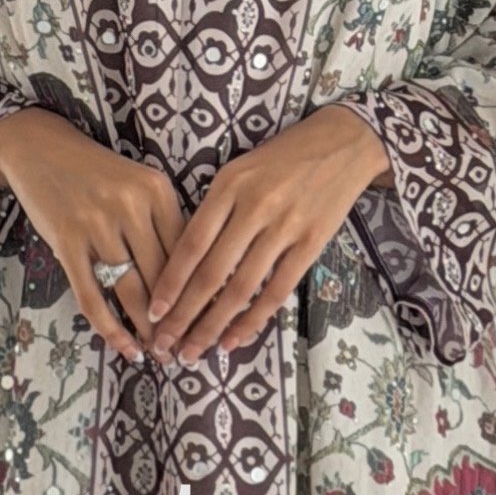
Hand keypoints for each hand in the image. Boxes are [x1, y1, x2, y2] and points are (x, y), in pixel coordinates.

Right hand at [0, 105, 184, 360]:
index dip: (200, 292)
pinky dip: (110, 328)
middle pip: (163, 275)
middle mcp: (130, 205)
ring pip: (131, 290)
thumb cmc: (97, 172)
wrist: (38, 147)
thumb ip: (165, 222)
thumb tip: (192, 281)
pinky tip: (125, 347)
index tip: (209, 321)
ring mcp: (96, 224)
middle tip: (187, 348)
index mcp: (157, 189)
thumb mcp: (139, 184)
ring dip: (147, 329)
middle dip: (177, 319)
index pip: (188, 251)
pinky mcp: (66, 242)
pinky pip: (92, 295)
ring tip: (159, 353)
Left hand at [141, 103, 391, 360]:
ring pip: (241, 289)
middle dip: (183, 315)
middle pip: (211, 274)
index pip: (191, 245)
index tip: (152, 313)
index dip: (170, 283)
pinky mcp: (312, 244)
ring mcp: (285, 228)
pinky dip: (253, 319)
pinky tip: (234, 340)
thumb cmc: (282, 158)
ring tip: (192, 352)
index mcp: (228, 187)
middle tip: (163, 345)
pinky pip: (277, 291)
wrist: (343, 143)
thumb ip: (213, 211)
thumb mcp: (238, 171)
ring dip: (213, 326)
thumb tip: (183, 263)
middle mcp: (254, 208)